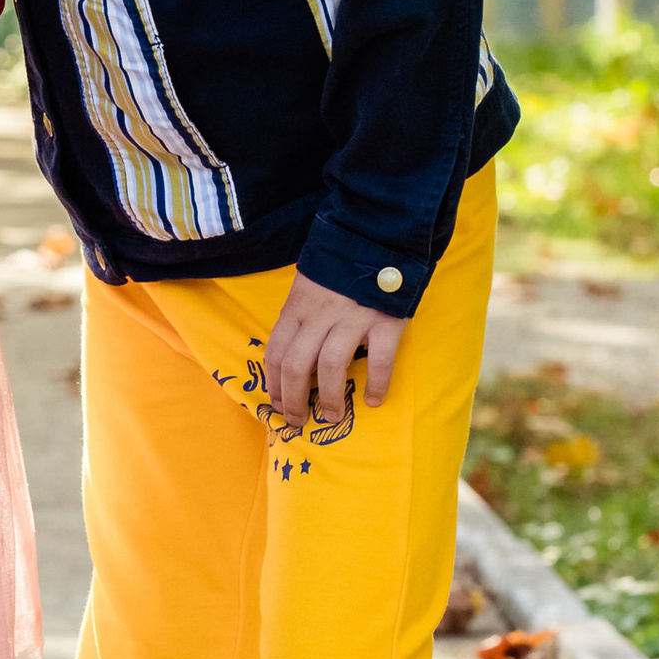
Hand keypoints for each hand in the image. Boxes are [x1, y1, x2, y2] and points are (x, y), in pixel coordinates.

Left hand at [263, 271, 405, 424]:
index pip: (276, 351)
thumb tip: (288, 355)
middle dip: (293, 399)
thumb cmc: (338, 269)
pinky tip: (374, 400)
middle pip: (296, 365)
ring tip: (331, 416)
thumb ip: (298, 316)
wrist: (379, 237)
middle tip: (297, 421)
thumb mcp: (307, 286)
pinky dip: (376, 384)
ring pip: (331, 366)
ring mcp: (353, 317)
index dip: (273, 383)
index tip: (276, 404)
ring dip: (330, 398)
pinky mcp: (385, 321)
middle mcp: (320, 315)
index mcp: (297, 307)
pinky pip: (379, 360)